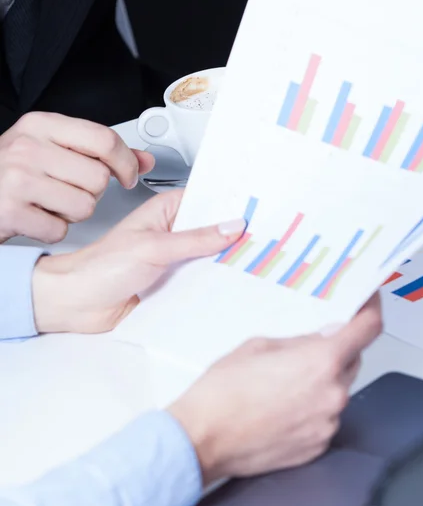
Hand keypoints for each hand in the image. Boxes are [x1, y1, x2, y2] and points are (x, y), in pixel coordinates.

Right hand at [0, 112, 155, 242]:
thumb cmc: (10, 172)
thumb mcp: (52, 149)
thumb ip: (101, 152)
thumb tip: (145, 160)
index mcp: (41, 125)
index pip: (104, 139)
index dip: (125, 162)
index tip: (127, 176)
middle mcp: (27, 148)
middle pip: (99, 178)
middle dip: (91, 192)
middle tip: (65, 190)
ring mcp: (17, 180)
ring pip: (85, 206)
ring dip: (72, 212)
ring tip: (48, 203)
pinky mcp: (10, 212)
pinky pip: (60, 230)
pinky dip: (52, 230)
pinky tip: (35, 217)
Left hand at [31, 189, 245, 333]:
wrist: (77, 303)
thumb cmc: (99, 267)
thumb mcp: (153, 247)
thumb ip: (195, 239)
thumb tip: (230, 228)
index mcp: (166, 212)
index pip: (208, 202)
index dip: (232, 206)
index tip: (258, 211)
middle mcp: (173, 234)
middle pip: (214, 232)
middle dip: (235, 237)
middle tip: (261, 240)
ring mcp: (176, 260)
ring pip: (211, 258)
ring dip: (226, 263)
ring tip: (251, 264)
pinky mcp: (175, 284)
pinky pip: (202, 282)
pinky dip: (215, 284)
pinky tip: (230, 286)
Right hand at [168, 294, 381, 484]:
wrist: (201, 439)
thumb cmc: (223, 392)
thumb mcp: (260, 345)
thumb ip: (301, 340)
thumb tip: (325, 337)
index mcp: (321, 362)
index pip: (368, 329)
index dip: (372, 310)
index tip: (369, 303)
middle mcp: (332, 394)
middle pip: (353, 360)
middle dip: (337, 348)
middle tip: (311, 343)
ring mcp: (327, 423)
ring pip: (338, 389)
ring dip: (323, 379)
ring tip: (286, 379)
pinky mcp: (317, 445)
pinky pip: (326, 416)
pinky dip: (314, 405)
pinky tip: (284, 403)